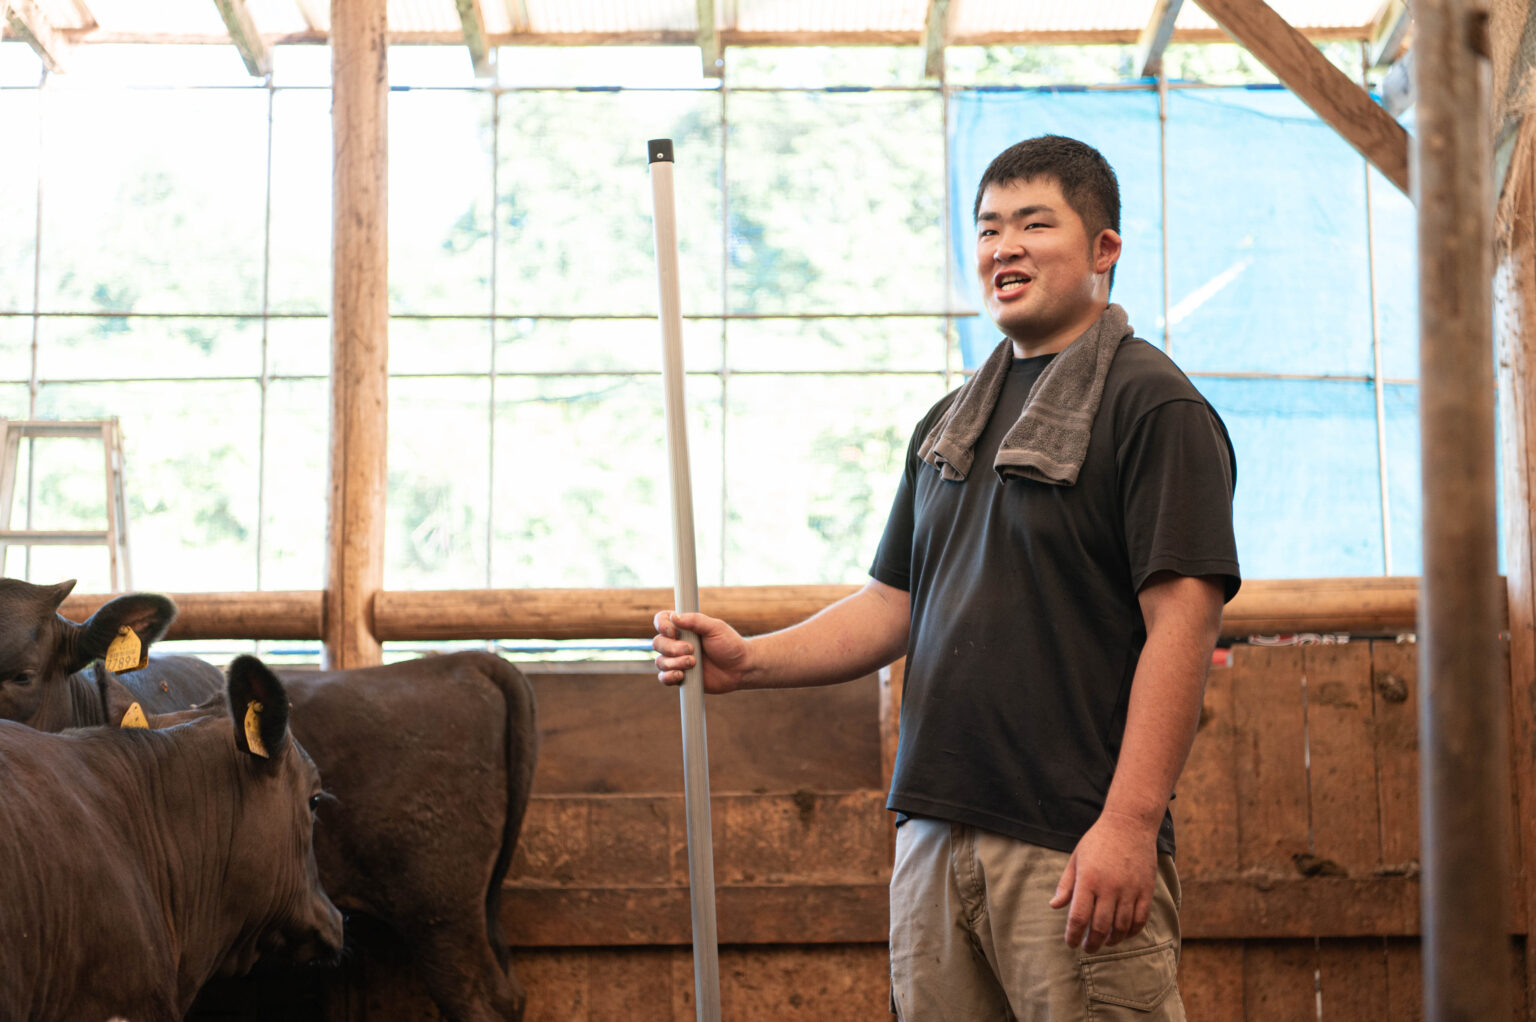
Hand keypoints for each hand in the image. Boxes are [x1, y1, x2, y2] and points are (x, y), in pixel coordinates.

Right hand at [651, 610, 748, 693]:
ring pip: (660, 661)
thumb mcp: (715, 628)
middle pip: (658, 643)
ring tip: (693, 663)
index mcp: (684, 627)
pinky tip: (681, 675)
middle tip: (692, 650)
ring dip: (674, 663)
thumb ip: (696, 620)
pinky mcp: (680, 677)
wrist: (741, 668)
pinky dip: (668, 677)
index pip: (662, 621)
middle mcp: (677, 642)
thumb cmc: (730, 644)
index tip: (674, 632)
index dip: (662, 626)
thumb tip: (674, 616)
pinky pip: (663, 678)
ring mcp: (677, 660)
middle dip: (672, 648)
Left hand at [1048, 810, 1158, 952]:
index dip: (1073, 935)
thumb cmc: (1098, 841)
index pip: (1079, 918)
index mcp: (1088, 880)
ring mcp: (1129, 890)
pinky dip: (1131, 932)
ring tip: (1104, 942)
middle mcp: (1109, 888)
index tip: (1071, 943)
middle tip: (1087, 947)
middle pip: (1100, 927)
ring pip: (1121, 927)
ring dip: (1112, 941)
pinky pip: (1140, 920)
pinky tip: (1123, 934)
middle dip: (1092, 943)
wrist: (1129, 824)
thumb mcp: (1076, 858)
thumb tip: (1054, 906)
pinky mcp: (1146, 890)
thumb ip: (1066, 885)